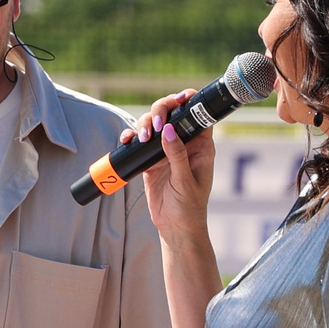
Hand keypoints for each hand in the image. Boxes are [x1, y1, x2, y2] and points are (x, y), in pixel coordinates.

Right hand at [118, 90, 215, 244]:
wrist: (174, 227)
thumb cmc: (189, 207)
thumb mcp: (185, 181)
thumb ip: (178, 155)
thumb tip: (171, 130)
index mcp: (200, 146)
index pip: (197, 115)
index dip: (189, 102)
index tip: (178, 100)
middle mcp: (183, 144)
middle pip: (171, 113)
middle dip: (160, 111)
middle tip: (155, 126)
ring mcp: (166, 150)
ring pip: (153, 124)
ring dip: (144, 124)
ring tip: (140, 138)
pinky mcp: (151, 159)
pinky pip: (140, 142)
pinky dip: (132, 138)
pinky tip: (128, 141)